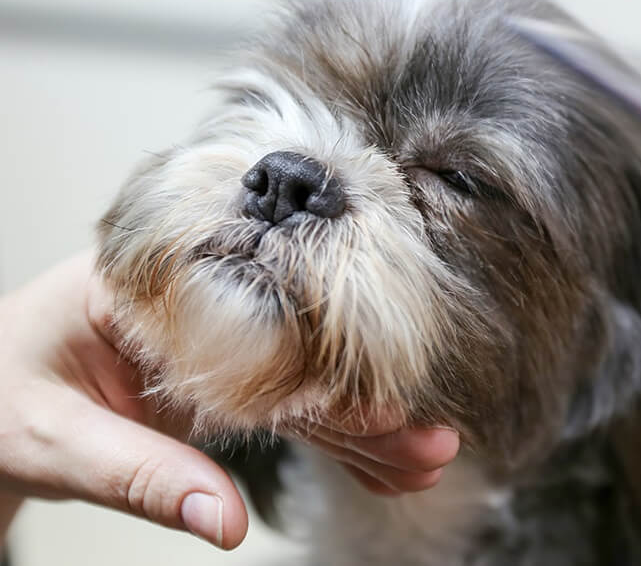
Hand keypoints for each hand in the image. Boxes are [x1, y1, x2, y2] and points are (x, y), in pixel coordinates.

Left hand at [0, 252, 458, 549]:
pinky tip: (378, 465)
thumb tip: (226, 521)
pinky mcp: (224, 382)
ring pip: (304, 389)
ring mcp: (218, 345)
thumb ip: (142, 473)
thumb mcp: (54, 435)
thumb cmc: (1, 396)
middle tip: (431, 443)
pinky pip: (286, 414)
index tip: (378, 409)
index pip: (261, 323)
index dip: (324, 372)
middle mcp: (201, 306)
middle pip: (299, 356)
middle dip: (366, 407)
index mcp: (153, 285)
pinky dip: (331, 444)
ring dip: (364, 430)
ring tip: (425, 460)